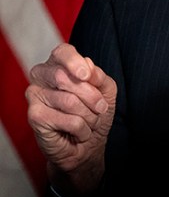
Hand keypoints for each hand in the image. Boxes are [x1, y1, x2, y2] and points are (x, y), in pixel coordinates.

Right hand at [25, 43, 116, 196]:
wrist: (88, 143)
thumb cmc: (95, 113)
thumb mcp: (106, 91)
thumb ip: (100, 77)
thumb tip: (88, 65)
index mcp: (59, 64)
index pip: (62, 52)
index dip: (74, 62)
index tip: (85, 75)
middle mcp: (42, 76)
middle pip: (67, 78)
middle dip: (92, 97)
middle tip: (100, 108)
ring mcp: (35, 95)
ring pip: (69, 101)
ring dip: (90, 116)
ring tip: (89, 122)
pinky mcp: (34, 116)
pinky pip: (69, 120)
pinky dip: (82, 129)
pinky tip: (78, 132)